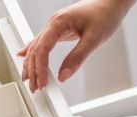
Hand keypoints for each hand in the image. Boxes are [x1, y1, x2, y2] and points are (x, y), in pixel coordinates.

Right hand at [18, 0, 133, 91]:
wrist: (111, 2)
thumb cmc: (105, 14)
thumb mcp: (94, 39)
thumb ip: (77, 58)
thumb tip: (63, 75)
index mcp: (59, 22)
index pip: (43, 48)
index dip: (40, 67)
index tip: (42, 82)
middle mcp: (53, 23)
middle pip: (36, 49)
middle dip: (33, 69)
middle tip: (34, 87)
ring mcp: (55, 25)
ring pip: (36, 46)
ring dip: (31, 64)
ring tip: (30, 80)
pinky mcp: (59, 29)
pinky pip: (42, 42)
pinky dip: (33, 52)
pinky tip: (24, 57)